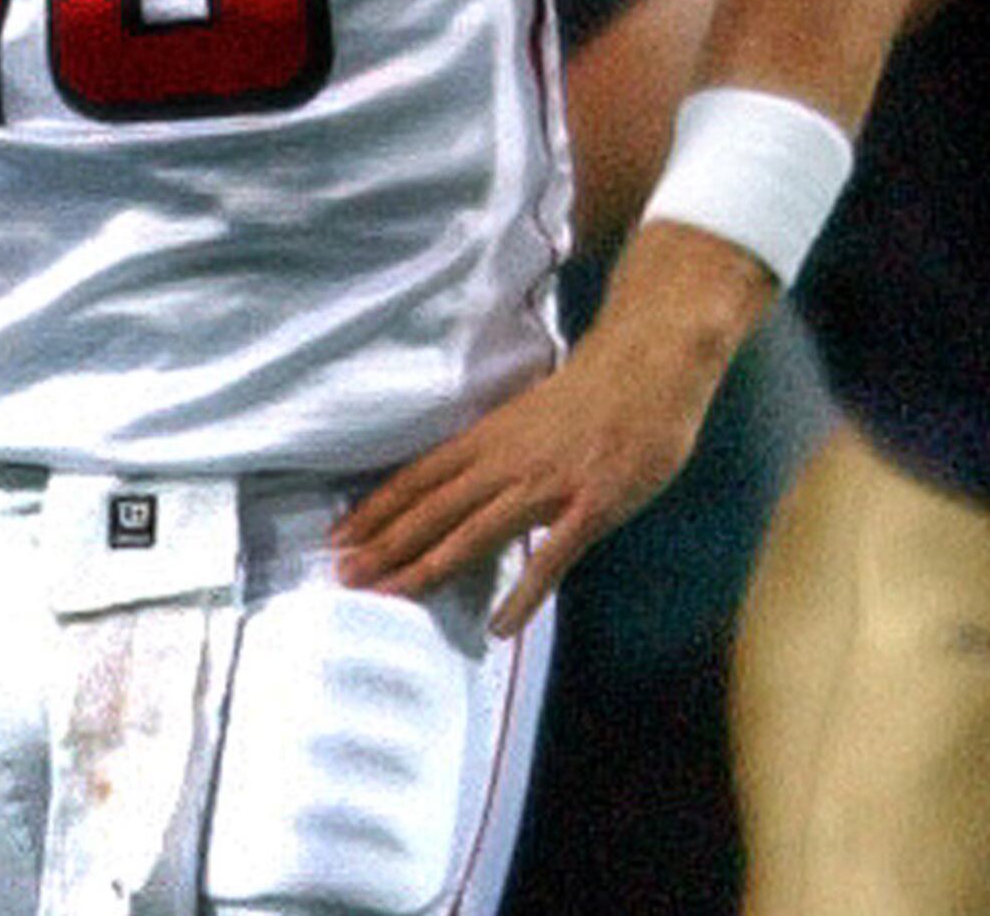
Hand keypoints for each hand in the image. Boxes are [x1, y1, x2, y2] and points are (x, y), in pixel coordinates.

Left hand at [326, 224, 762, 636]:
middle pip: (432, 508)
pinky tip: (500, 627)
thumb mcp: (530, 413)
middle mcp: (506, 461)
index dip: (376, 509)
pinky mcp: (591, 506)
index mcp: (490, 437)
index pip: (418, 476)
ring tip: (389, 597)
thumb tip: (468, 482)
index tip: (338, 538)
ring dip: (427, 566)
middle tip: (342, 577)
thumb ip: (499, 449)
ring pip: (474, 532)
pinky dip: (524, 593)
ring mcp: (547, 485)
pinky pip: (551, 557)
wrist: (651, 363)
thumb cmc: (596, 389)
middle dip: (383, 545)